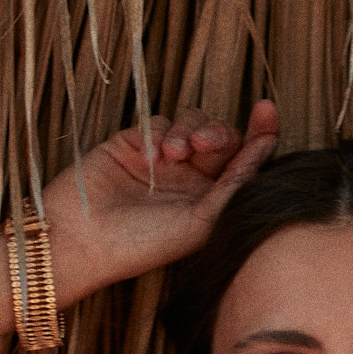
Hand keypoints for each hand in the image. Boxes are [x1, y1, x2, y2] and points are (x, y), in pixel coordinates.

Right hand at [43, 101, 280, 298]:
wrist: (84, 240)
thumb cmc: (145, 244)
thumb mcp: (203, 221)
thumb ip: (236, 185)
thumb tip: (268, 147)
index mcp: (212, 199)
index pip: (244, 160)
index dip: (259, 133)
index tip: (266, 110)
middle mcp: (191, 178)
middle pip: (220, 136)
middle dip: (217, 133)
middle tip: (203, 145)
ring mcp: (162, 159)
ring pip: (192, 122)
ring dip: (189, 130)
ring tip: (173, 154)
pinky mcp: (133, 143)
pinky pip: (159, 122)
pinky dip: (160, 133)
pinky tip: (150, 157)